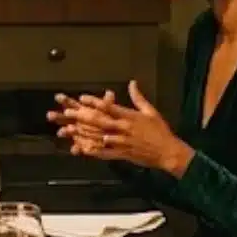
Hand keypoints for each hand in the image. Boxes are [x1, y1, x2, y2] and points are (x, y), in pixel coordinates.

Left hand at [49, 81, 192, 174]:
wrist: (168, 151)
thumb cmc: (160, 130)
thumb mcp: (151, 111)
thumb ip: (138, 97)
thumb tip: (132, 83)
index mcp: (130, 116)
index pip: (109, 107)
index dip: (94, 102)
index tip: (82, 98)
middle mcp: (124, 128)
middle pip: (100, 121)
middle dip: (82, 116)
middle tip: (67, 113)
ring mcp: (122, 142)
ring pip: (99, 136)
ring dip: (84, 133)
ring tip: (69, 130)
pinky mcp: (123, 154)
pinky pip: (106, 153)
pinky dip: (94, 151)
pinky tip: (83, 149)